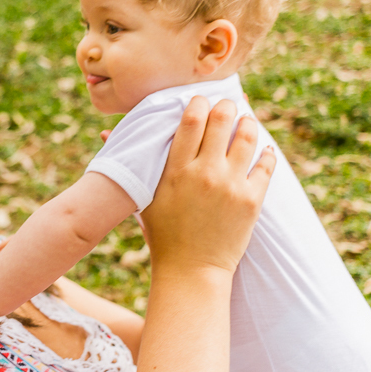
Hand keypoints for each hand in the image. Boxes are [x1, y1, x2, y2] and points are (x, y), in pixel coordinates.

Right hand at [140, 96, 275, 274]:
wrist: (191, 271)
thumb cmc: (162, 233)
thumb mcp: (143, 196)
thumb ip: (131, 161)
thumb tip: (104, 132)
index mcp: (176, 170)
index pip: (190, 120)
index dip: (197, 103)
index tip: (200, 101)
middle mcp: (204, 173)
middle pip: (221, 120)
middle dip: (225, 105)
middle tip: (227, 104)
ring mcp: (230, 185)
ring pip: (247, 137)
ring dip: (248, 123)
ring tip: (246, 121)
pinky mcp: (251, 200)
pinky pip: (265, 165)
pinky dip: (266, 152)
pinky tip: (264, 148)